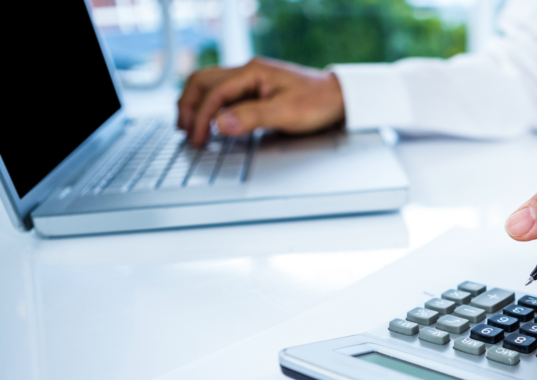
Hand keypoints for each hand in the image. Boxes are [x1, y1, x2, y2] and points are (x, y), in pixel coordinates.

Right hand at [177, 57, 344, 145]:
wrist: (340, 98)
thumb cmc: (318, 102)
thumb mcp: (286, 114)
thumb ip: (251, 117)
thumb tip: (219, 124)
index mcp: (253, 72)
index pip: (214, 93)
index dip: (202, 118)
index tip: (197, 139)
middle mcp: (249, 71)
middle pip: (203, 81)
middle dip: (189, 105)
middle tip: (184, 131)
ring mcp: (251, 79)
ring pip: (210, 85)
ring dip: (196, 104)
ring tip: (189, 126)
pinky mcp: (256, 89)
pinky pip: (224, 93)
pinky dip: (211, 106)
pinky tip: (210, 121)